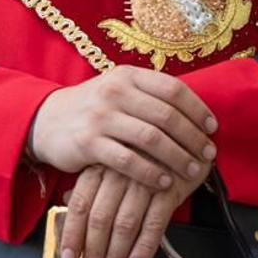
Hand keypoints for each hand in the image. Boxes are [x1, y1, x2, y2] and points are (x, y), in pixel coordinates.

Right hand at [27, 66, 216, 190]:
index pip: (173, 89)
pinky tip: (164, 182)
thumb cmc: (93, 108)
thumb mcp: (118, 90)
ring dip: (177, 157)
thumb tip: (195, 113)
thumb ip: (150, 96)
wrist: (46, 121)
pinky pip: (128, 160)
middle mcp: (115, 91)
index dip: (197, 109)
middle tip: (208, 154)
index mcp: (128, 75)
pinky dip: (151, 172)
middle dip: (193, 137)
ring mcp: (101, 117)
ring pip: (151, 138)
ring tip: (193, 170)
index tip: (212, 127)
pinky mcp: (88, 143)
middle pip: (166, 115)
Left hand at [58, 160, 209, 257]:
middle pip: (99, 217)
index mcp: (101, 164)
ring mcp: (144, 180)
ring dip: (116, 254)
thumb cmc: (144, 148)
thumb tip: (68, 200)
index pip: (80, 203)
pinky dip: (144, 247)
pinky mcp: (169, 188)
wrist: (185, 131)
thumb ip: (91, 179)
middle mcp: (119, 172)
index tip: (68, 257)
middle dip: (93, 250)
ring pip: (124, 223)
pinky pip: (154, 223)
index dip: (73, 234)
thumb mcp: (113, 158)